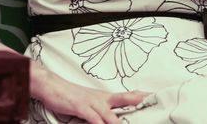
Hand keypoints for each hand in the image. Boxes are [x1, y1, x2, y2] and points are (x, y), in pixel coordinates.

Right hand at [31, 63, 150, 123]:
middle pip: (124, 99)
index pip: (127, 96)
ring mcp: (92, 103)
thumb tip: (112, 118)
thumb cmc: (70, 96)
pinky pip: (93, 118)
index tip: (154, 97)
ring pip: (110, 114)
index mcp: (105, 97)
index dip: (141, 96)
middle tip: (152, 102)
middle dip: (139, 102)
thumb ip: (102, 111)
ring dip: (119, 122)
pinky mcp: (81, 107)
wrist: (52, 86)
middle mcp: (101, 99)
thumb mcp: (89, 103)